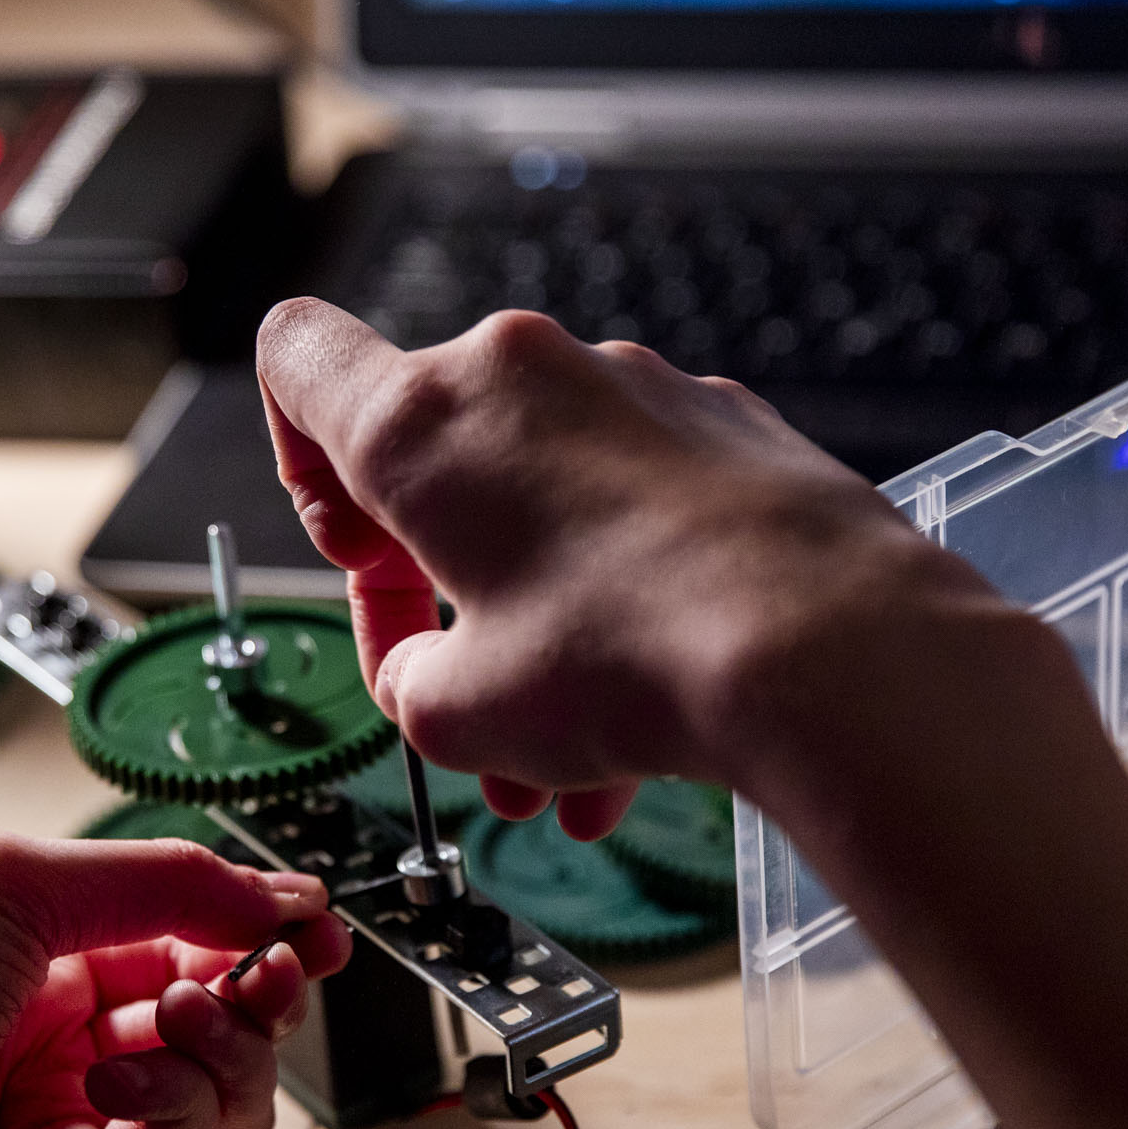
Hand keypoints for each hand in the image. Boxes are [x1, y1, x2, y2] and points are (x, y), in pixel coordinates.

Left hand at [0, 834, 352, 1128]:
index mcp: (23, 959)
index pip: (170, 926)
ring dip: (228, 1029)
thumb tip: (264, 896)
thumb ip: (154, 874)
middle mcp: (60, 1042)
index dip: (244, 913)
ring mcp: (89, 1123)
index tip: (306, 908)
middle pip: (219, 997)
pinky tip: (122, 1081)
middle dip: (261, 970)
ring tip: (181, 1015)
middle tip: (280, 960)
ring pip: (231, 1071)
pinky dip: (183, 1092)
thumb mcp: (3, 884)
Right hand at [255, 299, 1008, 833]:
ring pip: (545, 507)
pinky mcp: (727, 430)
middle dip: (440, 594)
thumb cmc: (630, 662)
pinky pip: (637, 512)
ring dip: (537, 630)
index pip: (298, 359)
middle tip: (463, 694)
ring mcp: (639, 391)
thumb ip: (409, 682)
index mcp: (426, 419)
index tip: (360, 557)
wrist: (830, 651)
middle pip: (438, 465)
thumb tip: (437, 678)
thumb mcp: (457, 716)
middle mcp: (529, 374)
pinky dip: (623, 603)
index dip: (297, 463)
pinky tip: (651, 724)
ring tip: (568, 769)